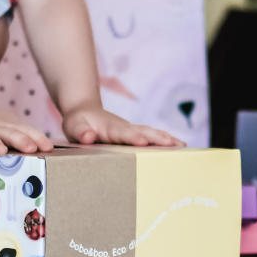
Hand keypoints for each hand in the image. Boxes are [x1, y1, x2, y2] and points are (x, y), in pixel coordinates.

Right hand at [0, 106, 53, 172]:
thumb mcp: (7, 127)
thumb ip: (21, 137)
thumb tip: (45, 151)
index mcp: (9, 126)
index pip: (26, 130)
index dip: (37, 138)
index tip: (48, 147)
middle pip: (10, 133)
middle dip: (21, 140)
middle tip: (30, 148)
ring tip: (0, 151)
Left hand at [62, 105, 184, 147]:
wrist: (85, 110)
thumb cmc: (79, 121)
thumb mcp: (73, 126)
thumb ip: (80, 132)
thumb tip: (88, 137)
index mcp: (111, 128)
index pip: (124, 133)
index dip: (134, 137)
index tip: (144, 141)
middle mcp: (125, 127)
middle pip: (145, 131)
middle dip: (158, 138)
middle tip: (173, 144)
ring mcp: (132, 130)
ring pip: (152, 133)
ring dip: (167, 139)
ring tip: (183, 146)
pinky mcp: (136, 134)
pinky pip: (153, 136)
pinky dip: (166, 140)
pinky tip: (179, 146)